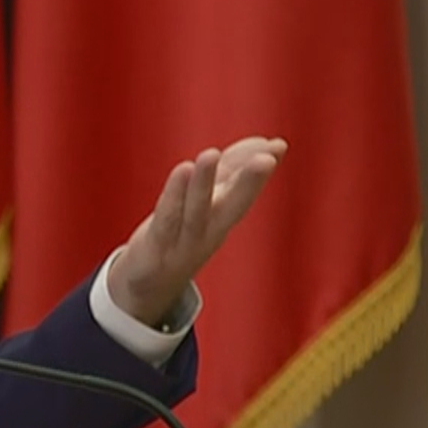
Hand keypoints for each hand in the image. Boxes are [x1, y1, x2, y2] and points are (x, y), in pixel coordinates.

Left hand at [107, 137, 287, 326]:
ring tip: (211, 154)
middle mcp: (209, 230)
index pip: (243, 189)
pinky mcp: (157, 246)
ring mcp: (184, 240)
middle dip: (251, 182)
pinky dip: (174, 196)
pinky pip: (167, 219)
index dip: (257, 167)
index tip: (278, 145)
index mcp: (222, 217)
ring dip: (205, 183)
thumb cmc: (182, 235)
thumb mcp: (209, 203)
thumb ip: (231, 172)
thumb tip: (266, 143)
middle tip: (267, 158)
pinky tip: (181, 170)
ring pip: (198, 211)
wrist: (148, 285)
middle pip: (233, 205)